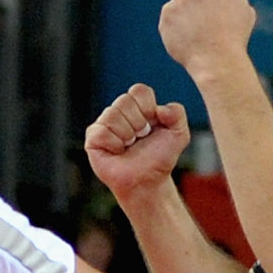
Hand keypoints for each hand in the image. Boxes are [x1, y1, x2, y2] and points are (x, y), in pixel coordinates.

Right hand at [82, 82, 189, 198]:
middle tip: (140, 138)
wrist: (147, 181)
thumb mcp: (179, 134)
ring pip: (112, 115)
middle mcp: (119, 112)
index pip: (139, 90)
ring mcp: (104, 124)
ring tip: (129, 145)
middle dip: (138, 123)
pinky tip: (117, 152)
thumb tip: (160, 109)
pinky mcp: (93, 139)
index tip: (152, 125)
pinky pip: (102, 132)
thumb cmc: (160, 158)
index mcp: (137, 106)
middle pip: (124, 101)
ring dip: (127, 134)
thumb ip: (177, 113)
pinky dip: (114, 144)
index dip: (148, 107)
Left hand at [158, 0, 256, 77]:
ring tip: (198, 34)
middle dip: (198, 3)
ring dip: (186, 15)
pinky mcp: (167, 12)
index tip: (215, 8)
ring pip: (181, 4)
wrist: (217, 59)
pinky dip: (175, 27)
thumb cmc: (235, 38)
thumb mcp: (245, 12)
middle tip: (207, 25)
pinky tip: (186, 38)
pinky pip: (170, 18)